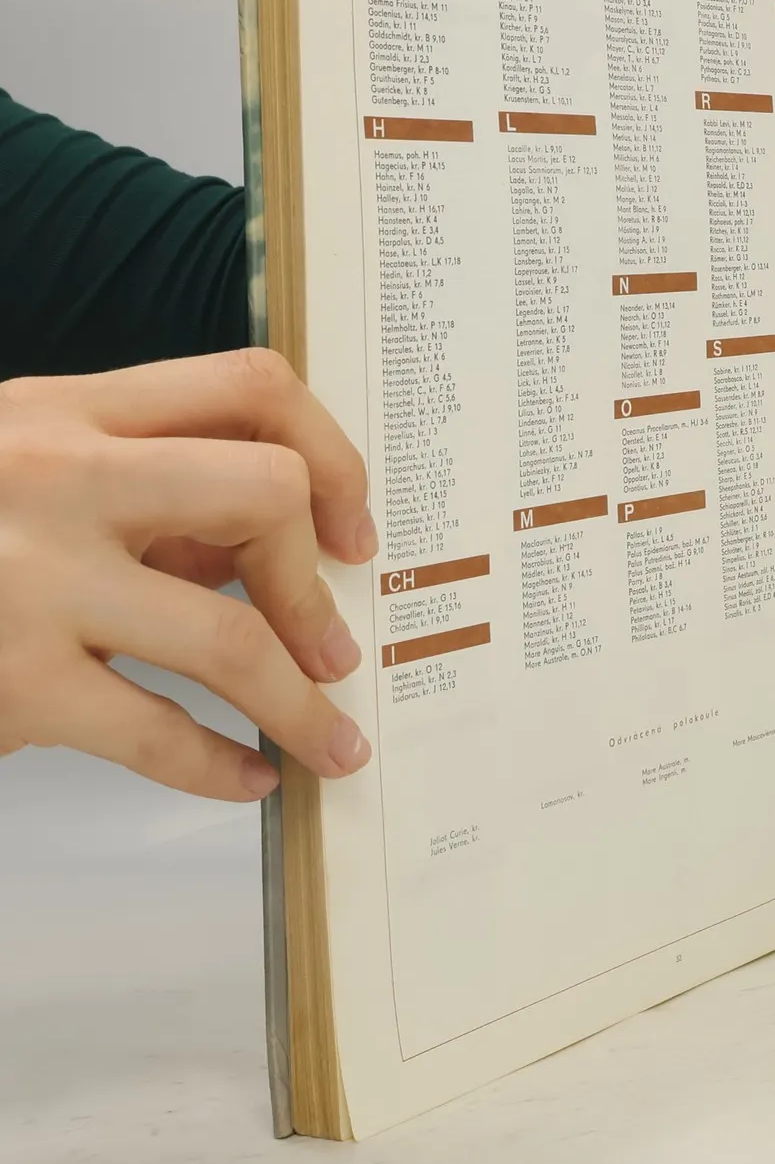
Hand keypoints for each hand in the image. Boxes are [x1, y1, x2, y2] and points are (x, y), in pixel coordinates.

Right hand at [0, 349, 376, 800]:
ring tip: (332, 739)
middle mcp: (59, 477)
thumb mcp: (25, 471)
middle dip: (313, 581)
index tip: (352, 530)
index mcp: (68, 409)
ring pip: (231, 638)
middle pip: (264, 491)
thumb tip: (273, 553)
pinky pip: (157, 735)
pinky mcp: (13, 682)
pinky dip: (220, 767)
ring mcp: (33, 582)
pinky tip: (246, 779)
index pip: (251, 384)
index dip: (333, 453)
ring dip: (302, 703)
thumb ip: (141, 492)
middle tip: (333, 642)